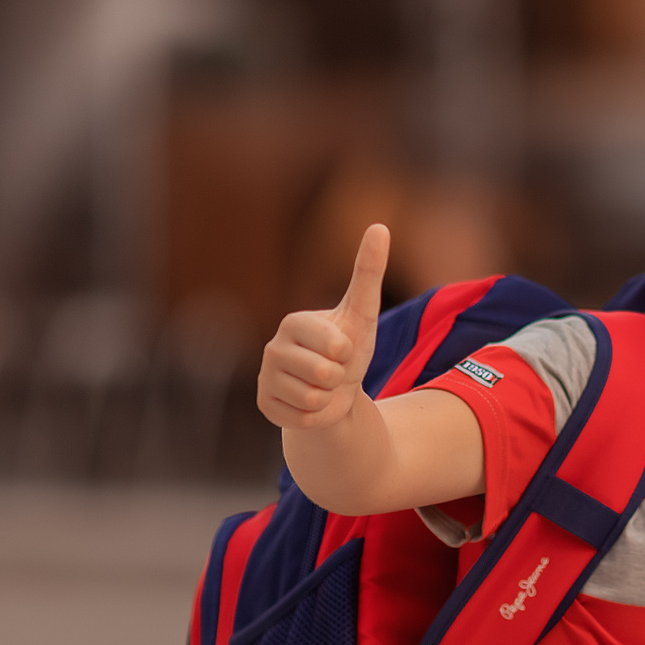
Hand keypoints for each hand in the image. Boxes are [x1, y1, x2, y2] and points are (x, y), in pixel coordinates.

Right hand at [258, 223, 389, 430]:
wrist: (334, 392)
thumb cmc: (349, 348)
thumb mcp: (362, 312)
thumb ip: (368, 271)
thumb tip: (379, 226)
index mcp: (293, 322)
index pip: (333, 345)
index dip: (347, 353)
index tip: (341, 349)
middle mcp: (272, 348)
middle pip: (323, 373)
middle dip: (339, 377)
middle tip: (333, 372)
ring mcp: (265, 378)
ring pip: (313, 398)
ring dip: (327, 397)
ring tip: (322, 387)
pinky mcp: (265, 406)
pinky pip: (304, 418)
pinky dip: (316, 416)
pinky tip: (310, 404)